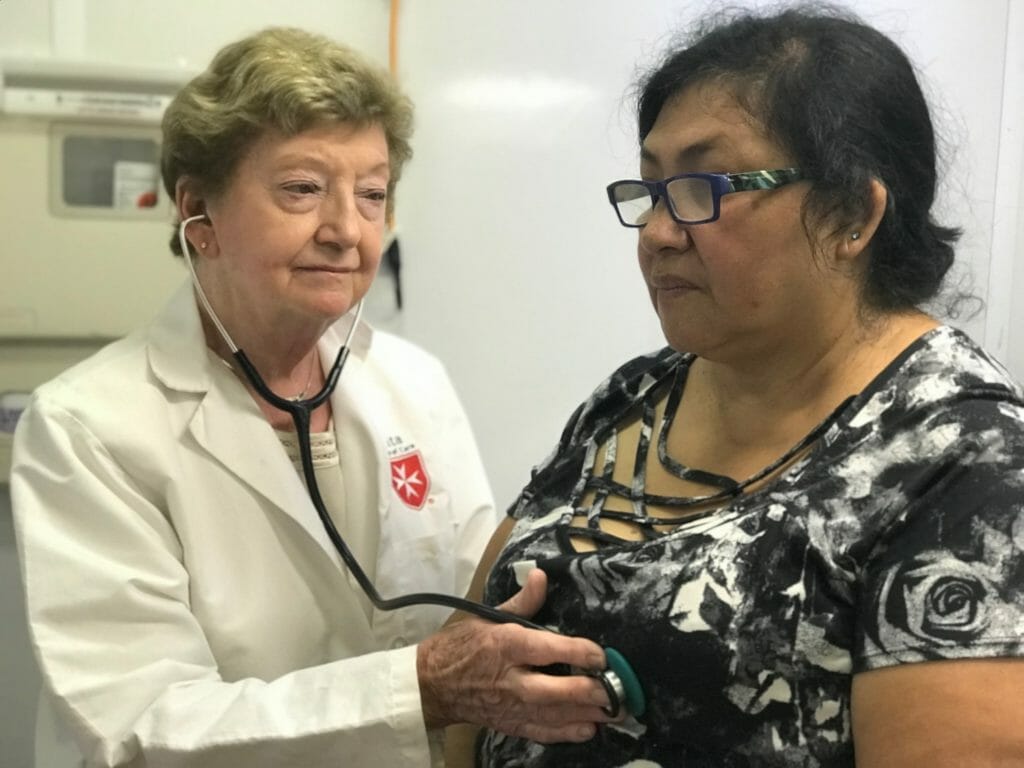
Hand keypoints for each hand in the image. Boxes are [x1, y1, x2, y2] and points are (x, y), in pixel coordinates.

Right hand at [416, 569, 614, 742]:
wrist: (433, 683)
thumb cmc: (463, 645)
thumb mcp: (489, 616)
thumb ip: (522, 601)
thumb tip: (541, 576)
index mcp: (506, 645)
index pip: (548, 648)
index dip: (579, 651)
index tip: (601, 654)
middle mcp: (510, 679)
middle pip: (556, 690)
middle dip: (590, 691)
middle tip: (617, 689)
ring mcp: (510, 706)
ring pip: (554, 715)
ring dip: (587, 714)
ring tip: (614, 711)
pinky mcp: (509, 724)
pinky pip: (542, 732)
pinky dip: (566, 732)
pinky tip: (588, 728)